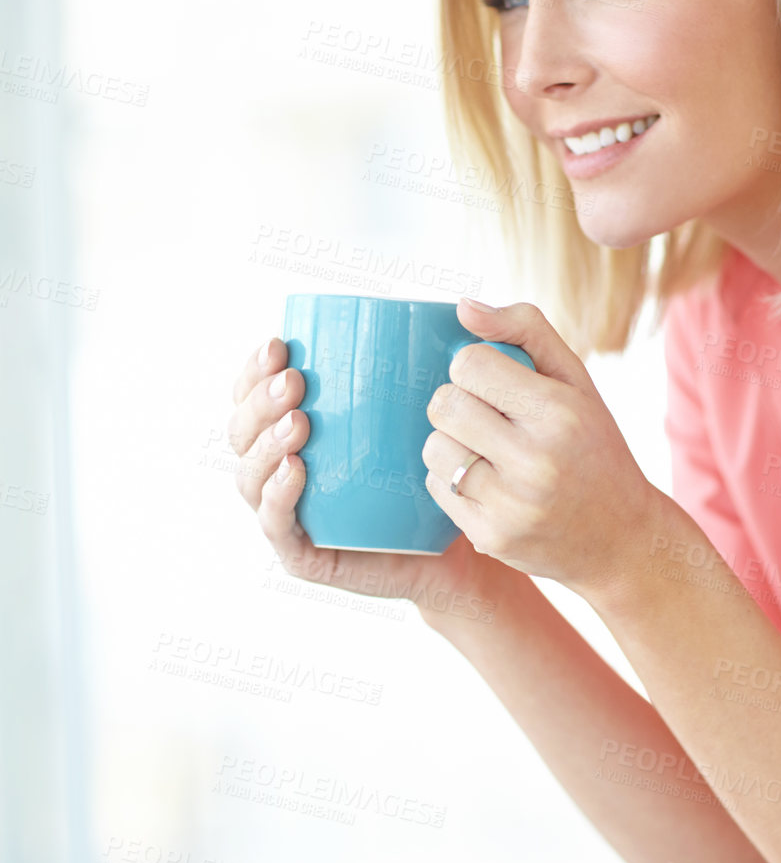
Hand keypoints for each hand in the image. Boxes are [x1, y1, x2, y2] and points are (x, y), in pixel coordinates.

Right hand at [228, 335, 492, 611]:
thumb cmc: (434, 476)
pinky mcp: (302, 555)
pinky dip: (278, 495)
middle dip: (258, 402)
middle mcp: (280, 472)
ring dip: (265, 444)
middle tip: (294, 383)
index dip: (254, 369)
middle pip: (241, 432)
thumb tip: (458, 308)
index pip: (252, 396)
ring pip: (249, 477)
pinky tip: (295, 469)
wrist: (454, 550)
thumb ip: (427, 370)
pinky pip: (275, 525)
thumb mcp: (424, 419)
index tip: (281, 343)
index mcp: (293, 434)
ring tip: (298, 421)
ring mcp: (287, 515)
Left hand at [421, 297, 657, 599]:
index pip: (470, 365)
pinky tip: (486, 483)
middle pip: (445, 405)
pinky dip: (451, 481)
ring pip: (434, 448)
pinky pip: (436, 489)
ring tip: (484, 450)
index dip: (474, 368)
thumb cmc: (594, 448)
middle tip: (484, 416)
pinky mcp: (491, 537)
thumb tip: (463, 307)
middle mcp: (536, 460)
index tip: (492, 383)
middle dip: (456, 403)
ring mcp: (511, 505)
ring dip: (450, 443)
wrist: (620, 538)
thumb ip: (525, 330)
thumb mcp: (577, 382)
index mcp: (559, 413)